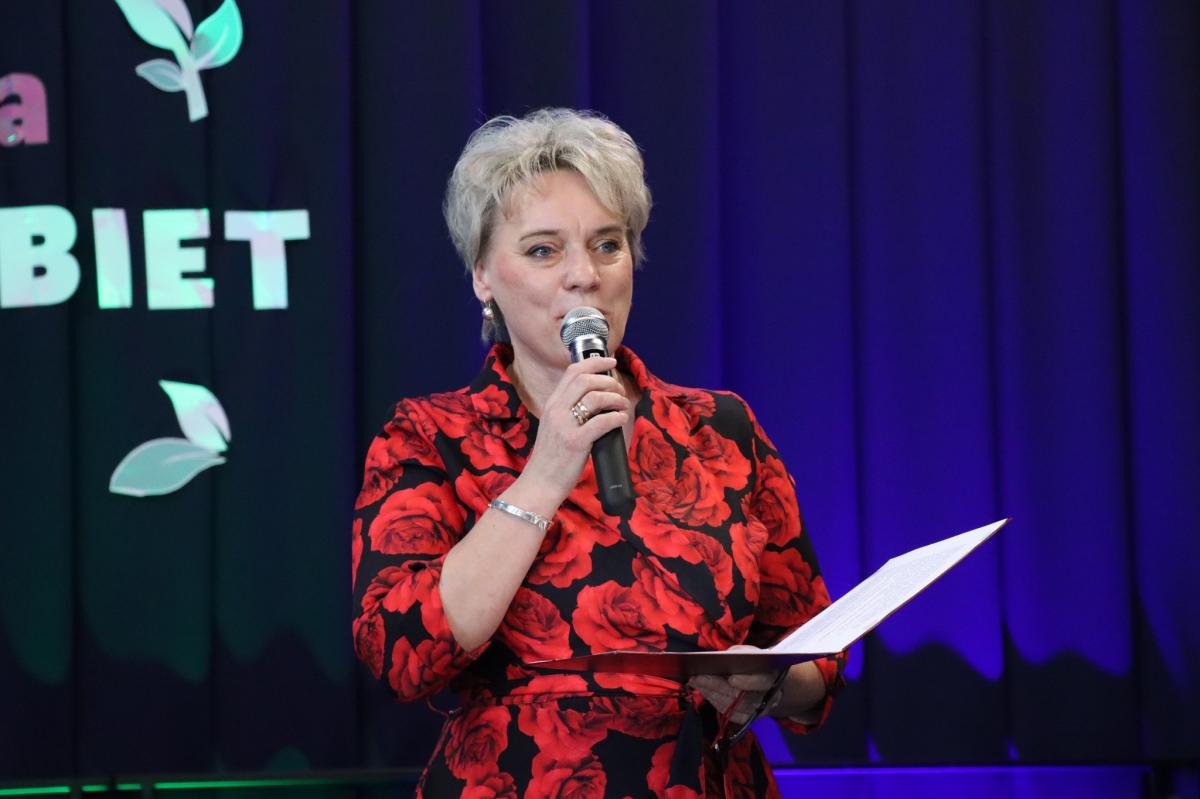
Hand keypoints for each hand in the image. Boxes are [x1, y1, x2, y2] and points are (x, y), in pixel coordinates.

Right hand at [521, 357, 631, 500]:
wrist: (540, 483)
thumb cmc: (551, 458)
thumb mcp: (554, 426)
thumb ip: (568, 411)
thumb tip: (596, 399)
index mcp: (552, 404)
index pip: (573, 372)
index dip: (595, 362)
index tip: (611, 361)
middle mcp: (556, 410)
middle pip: (586, 379)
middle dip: (609, 380)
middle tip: (620, 391)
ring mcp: (565, 426)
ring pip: (596, 397)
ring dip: (616, 398)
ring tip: (623, 406)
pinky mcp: (576, 442)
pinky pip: (602, 421)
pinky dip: (616, 417)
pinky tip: (621, 420)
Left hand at [688, 646, 783, 724]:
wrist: (770, 683)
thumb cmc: (756, 664)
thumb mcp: (752, 653)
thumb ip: (739, 655)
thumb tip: (720, 658)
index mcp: (773, 677)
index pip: (762, 682)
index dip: (748, 682)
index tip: (732, 678)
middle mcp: (768, 698)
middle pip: (741, 696)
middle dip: (717, 686)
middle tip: (697, 677)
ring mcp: (758, 711)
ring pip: (733, 707)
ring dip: (711, 694)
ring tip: (695, 681)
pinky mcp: (748, 719)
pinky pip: (730, 714)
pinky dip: (715, 701)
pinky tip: (703, 691)